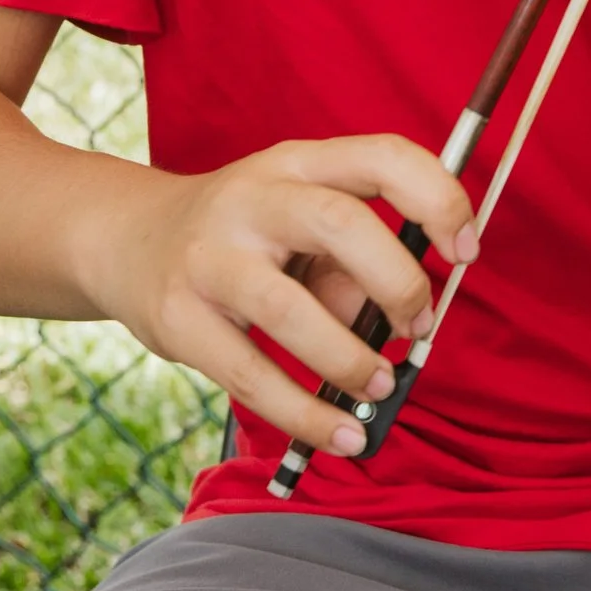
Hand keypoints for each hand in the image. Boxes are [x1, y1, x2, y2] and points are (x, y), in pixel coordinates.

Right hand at [108, 134, 479, 457]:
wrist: (125, 240)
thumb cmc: (243, 236)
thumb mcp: (296, 224)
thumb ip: (349, 263)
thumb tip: (395, 322)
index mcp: (297, 162)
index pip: (381, 157)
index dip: (437, 199)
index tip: (465, 251)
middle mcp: (252, 198)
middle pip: (339, 222)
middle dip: (398, 280)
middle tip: (419, 326)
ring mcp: (209, 257)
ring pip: (290, 309)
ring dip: (351, 358)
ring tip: (379, 386)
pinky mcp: (179, 319)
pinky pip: (251, 376)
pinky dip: (306, 415)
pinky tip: (340, 433)